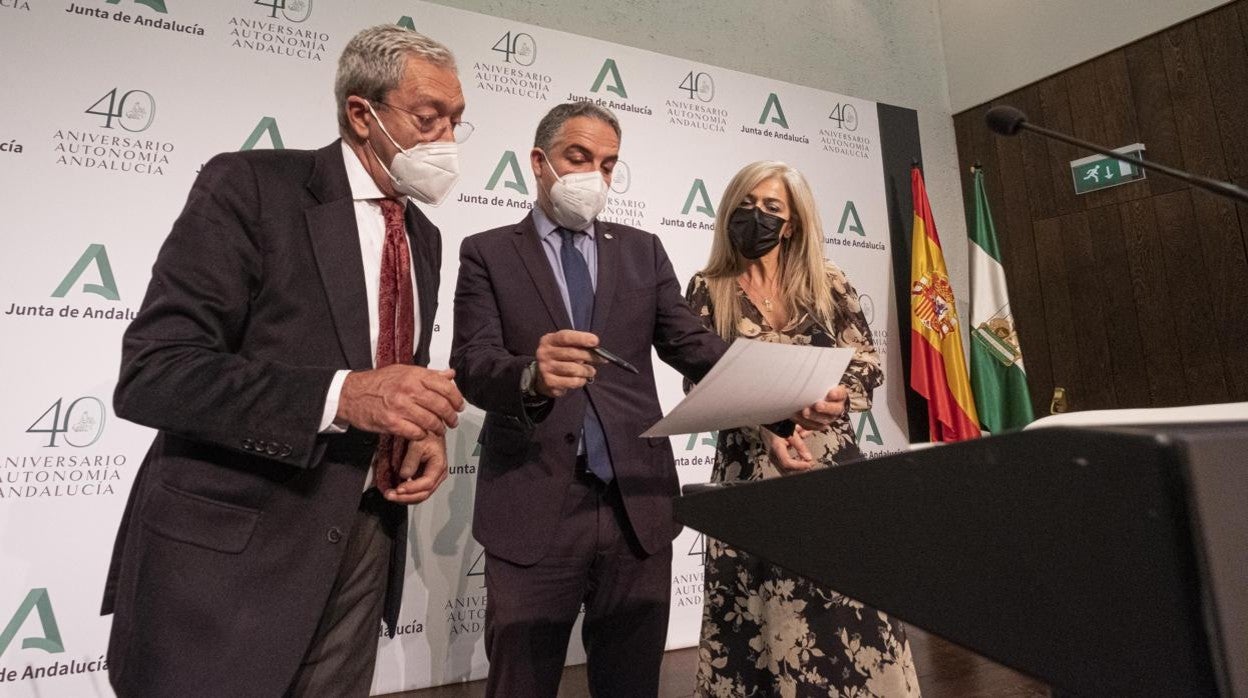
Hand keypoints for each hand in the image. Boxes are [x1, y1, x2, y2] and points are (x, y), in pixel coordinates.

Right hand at [337, 365, 463, 439]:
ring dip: (438, 428)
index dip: (456, 398)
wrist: (351, 394)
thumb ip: (428, 374)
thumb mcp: (403, 371)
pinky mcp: (391, 422)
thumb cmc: (378, 382)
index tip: (459, 405)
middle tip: (453, 421)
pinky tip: (422, 433)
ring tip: (439, 429)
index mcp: (414, 375)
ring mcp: (400, 406)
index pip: (445, 386)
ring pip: (430, 421)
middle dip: (451, 416)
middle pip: (441, 405)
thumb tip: (450, 374)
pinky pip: (415, 432)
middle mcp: (409, 389)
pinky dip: (422, 435)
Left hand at [384, 433, 448, 503]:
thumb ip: (411, 459)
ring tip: (390, 495)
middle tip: (390, 495)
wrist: (429, 431)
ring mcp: (430, 478)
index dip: (412, 488)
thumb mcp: (418, 442)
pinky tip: (395, 492)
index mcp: (439, 466)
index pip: (427, 483)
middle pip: (423, 494)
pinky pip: (415, 491)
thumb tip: (405, 475)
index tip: (398, 489)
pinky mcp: (423, 478)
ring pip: (419, 495)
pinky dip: (405, 494)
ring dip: (404, 498)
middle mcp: (437, 475)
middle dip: (405, 497)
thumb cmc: (427, 434)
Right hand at [534, 330, 604, 397]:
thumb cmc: (559, 358)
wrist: (542, 376)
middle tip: (601, 359)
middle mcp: (544, 353)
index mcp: (548, 340)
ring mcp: (545, 368)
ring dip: (587, 371)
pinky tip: (582, 379)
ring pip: (573, 369)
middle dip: (590, 356)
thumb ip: (578, 345)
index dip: (581, 338)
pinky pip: (572, 382)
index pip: (565, 337)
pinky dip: (581, 381)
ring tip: (591, 371)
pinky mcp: (550, 382)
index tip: (595, 341)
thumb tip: (596, 348)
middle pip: (572, 353)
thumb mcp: (564, 346)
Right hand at [766, 428, 813, 474]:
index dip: (799, 466)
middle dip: (799, 468)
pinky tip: (800, 461)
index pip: (787, 462)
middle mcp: (773, 454)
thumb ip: (800, 445)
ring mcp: (773, 457)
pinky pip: (784, 466)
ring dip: (797, 468)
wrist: (768, 424)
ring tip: (806, 462)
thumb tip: (808, 458)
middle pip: (786, 469)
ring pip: (785, 470)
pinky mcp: (774, 458)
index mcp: (776, 446)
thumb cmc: (778, 425)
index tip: (809, 464)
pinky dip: (793, 465)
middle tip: (810, 463)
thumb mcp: (792, 432)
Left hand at [791, 385, 848, 430]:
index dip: (836, 394)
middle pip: (834, 410)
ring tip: (804, 412)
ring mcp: (828, 418)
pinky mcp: (818, 425)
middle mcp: (836, 408)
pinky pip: (812, 427)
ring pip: (823, 421)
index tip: (830, 393)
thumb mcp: (822, 382)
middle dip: (825, 408)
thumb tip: (811, 369)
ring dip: (813, 417)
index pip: (841, 394)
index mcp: (840, 396)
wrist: (819, 399)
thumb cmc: (819, 387)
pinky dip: (804, 424)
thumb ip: (818, 381)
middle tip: (817, 405)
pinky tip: (797, 420)